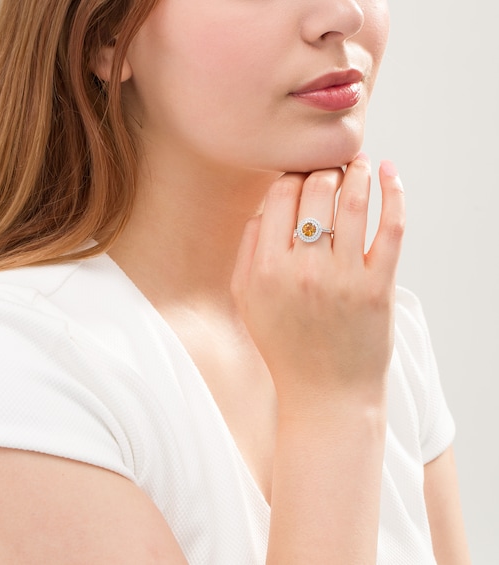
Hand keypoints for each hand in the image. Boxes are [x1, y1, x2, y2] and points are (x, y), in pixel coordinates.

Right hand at [231, 155, 404, 407]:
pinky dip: (394, 192)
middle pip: (316, 191)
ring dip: (356, 171)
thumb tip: (267, 206)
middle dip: (322, 171)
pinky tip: (388, 173)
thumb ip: (247, 250)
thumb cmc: (283, 344)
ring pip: (353, 201)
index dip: (292, 176)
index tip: (301, 175)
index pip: (281, 196)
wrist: (324, 393)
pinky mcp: (378, 287)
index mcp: (266, 269)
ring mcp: (343, 278)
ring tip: (357, 162)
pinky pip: (391, 227)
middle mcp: (303, 269)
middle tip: (328, 169)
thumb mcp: (246, 299)